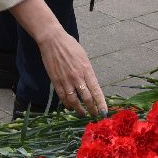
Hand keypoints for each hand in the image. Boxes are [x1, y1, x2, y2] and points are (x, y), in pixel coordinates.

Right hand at [9, 0, 105, 114]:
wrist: (53, 40)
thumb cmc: (70, 46)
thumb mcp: (84, 57)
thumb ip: (87, 72)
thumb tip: (91, 84)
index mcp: (87, 70)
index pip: (96, 91)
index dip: (101, 103)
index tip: (104, 112)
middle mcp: (77, 77)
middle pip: (86, 98)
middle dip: (92, 109)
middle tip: (95, 116)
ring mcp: (66, 80)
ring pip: (74, 101)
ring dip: (79, 110)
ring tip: (83, 114)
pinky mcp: (56, 81)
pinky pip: (62, 97)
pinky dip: (67, 104)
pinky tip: (70, 107)